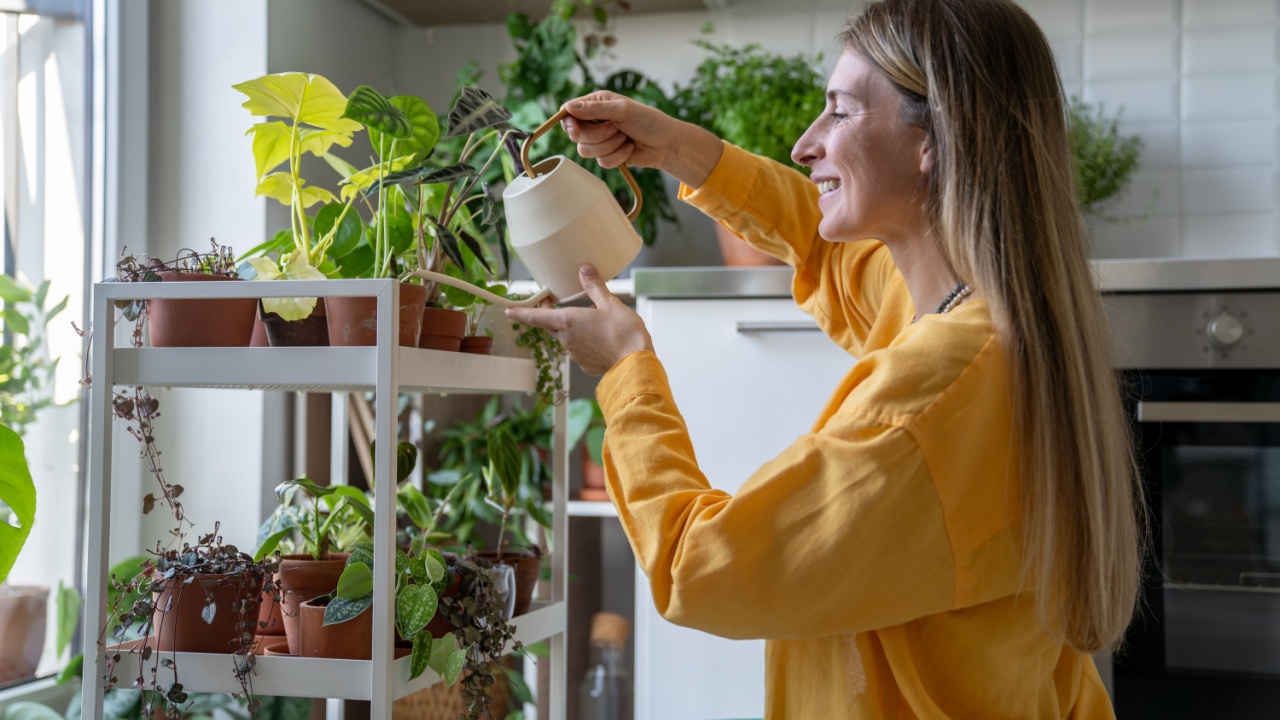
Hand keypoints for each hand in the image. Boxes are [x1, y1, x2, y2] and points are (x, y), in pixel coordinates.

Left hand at [506, 264, 653, 376]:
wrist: (636, 364)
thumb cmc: (624, 334)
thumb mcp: (610, 304)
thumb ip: (594, 286)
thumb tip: (584, 270)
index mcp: (568, 322)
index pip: (536, 317)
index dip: (521, 313)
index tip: (509, 311)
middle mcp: (567, 339)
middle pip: (551, 325)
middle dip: (551, 313)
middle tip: (554, 300)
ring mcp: (575, 354)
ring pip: (567, 336)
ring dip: (573, 327)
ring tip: (592, 317)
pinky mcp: (586, 364)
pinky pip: (580, 348)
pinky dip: (586, 340)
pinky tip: (602, 336)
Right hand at [561, 91, 723, 187]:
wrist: (666, 144)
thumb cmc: (649, 121)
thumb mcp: (622, 110)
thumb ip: (595, 109)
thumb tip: (568, 108)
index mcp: (596, 104)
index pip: (569, 112)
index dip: (569, 122)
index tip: (577, 130)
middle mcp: (595, 121)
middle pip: (576, 135)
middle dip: (598, 135)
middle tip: (616, 129)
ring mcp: (600, 140)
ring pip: (586, 151)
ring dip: (609, 146)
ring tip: (625, 138)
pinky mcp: (607, 155)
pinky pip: (601, 162)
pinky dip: (617, 157)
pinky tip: (629, 149)